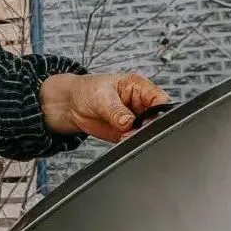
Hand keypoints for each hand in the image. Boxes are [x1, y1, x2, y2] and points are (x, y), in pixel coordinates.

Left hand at [40, 72, 170, 143]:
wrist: (70, 104)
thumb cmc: (86, 90)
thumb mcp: (102, 97)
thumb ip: (117, 111)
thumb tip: (129, 122)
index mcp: (139, 87)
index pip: (159, 98)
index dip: (160, 109)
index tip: (151, 118)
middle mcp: (139, 104)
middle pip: (156, 118)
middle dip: (149, 126)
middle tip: (135, 129)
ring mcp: (134, 119)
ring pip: (146, 131)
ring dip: (139, 136)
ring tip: (125, 134)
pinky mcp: (125, 133)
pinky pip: (133, 140)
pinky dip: (129, 143)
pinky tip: (122, 139)